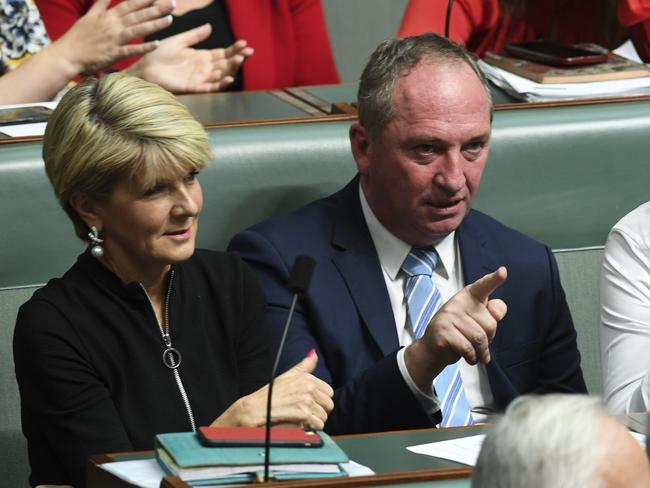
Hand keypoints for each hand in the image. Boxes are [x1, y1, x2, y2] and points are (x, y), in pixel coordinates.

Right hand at [55, 0, 174, 75]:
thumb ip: (101, 4)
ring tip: (170, 20)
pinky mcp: (113, 54)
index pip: (129, 4)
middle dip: (156, 8)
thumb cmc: (78, 37)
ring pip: (137, 30)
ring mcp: (113, 39)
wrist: (67, 55)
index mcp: (107, 16)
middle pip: (138, 14)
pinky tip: (156, 44)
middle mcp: (112, 25)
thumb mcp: (89, 16)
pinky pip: (131, 50)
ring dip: (154, 24)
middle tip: (172, 3)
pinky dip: (143, 47)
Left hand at [127, 24, 253, 92]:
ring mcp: (200, 78)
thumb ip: (195, 36)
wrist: (145, 67)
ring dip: (232, 68)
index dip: (234, 49)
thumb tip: (210, 27)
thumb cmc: (159, 54)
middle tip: (248, 51)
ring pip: (221, 74)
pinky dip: (220, 84)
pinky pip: (210, 86)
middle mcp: (204, 68)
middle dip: (238, 58)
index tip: (244, 43)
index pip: (223, 53)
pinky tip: (229, 78)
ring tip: (240, 60)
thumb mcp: (179, 40)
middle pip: (226, 64)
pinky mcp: (194, 87)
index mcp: (202, 56)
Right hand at [212, 351, 333, 429]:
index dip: (321, 400)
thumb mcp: (287, 376)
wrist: (255, 408)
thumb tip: (313, 353)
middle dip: (320, 412)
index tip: (311, 404)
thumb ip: (304, 366)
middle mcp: (308, 387)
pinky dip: (311, 428)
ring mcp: (306, 400)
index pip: (329, 392)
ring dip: (315, 421)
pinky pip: (318, 424)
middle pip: (329, 405)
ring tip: (302, 420)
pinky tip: (301, 425)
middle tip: (307, 414)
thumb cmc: (270, 394)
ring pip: (324, 416)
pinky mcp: (303, 414)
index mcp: (307, 378)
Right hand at [405, 267, 507, 390]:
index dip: (494, 279)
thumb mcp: (477, 319)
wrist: (432, 348)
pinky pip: (468, 348)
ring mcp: (449, 316)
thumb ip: (492, 313)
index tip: (503, 271)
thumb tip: (497, 314)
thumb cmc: (459, 331)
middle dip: (489, 339)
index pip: (483, 286)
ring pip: (480, 338)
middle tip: (476, 341)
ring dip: (481, 352)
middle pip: (490, 324)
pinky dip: (472, 358)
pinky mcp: (443, 331)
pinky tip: (468, 357)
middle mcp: (458, 302)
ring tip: (475, 354)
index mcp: (469, 296)